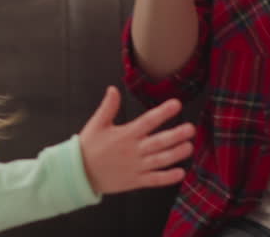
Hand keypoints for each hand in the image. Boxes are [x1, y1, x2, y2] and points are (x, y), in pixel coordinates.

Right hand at [78, 86, 194, 194]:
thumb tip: (113, 88)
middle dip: (176, 135)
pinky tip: (180, 173)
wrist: (78, 174)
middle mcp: (133, 151)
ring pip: (159, 160)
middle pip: (158, 142)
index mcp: (125, 135)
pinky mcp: (134, 181)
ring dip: (175, 154)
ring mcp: (135, 167)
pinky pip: (153, 180)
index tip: (176, 104)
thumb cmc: (88, 147)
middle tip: (191, 129)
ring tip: (189, 147)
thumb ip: (108, 107)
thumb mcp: (97, 124)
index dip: (163, 113)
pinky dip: (167, 177)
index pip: (147, 121)